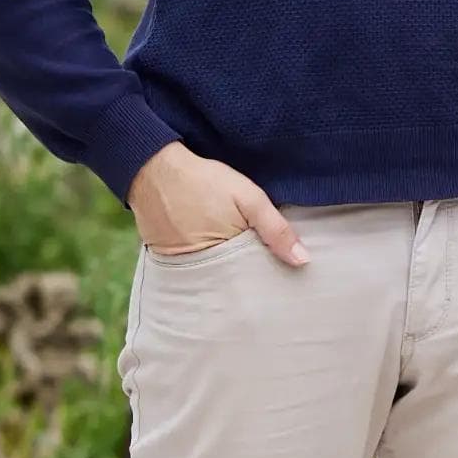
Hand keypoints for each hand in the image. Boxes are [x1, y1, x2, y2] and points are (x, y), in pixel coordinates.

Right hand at [127, 142, 308, 268]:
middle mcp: (201, 274)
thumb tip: (303, 261)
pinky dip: (209, 267)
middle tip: (271, 279)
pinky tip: (221, 259)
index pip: (252, 282)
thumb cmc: (204, 182)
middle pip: (233, 286)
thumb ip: (275, 229)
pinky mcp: (170, 264)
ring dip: (229, 276)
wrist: (154, 171)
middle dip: (250, 281)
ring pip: (215, 280)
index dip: (268, 278)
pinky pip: (196, 273)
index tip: (286, 279)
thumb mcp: (247, 198)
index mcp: (223, 261)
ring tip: (249, 273)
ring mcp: (183, 271)